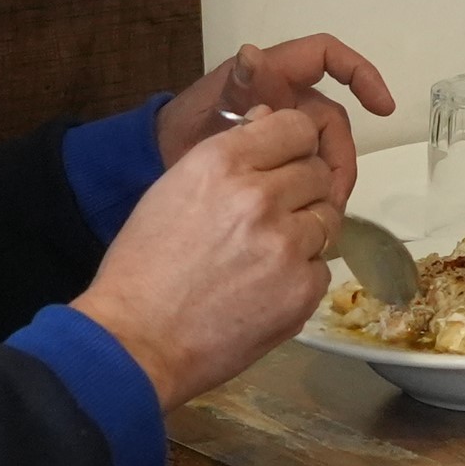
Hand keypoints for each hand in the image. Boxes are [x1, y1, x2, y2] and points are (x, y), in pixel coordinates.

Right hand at [78, 108, 347, 406]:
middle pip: (318, 172)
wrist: (136, 342)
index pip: (297, 128)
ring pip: (328, 218)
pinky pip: (322, 266)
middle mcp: (260, 195)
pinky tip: (266, 287)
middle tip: (274, 214)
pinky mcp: (303, 289)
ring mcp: (286, 244)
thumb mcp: (173, 189)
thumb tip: (267, 122)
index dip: (295, 143)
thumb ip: (228, 155)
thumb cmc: (143, 267)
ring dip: (305, 230)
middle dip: (302, 188)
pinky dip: (302, 274)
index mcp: (222, 162)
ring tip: (268, 253)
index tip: (287, 159)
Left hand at [154, 33, 395, 196]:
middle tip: (336, 195)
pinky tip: (312, 217)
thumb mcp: (209, 113)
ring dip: (331, 179)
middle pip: (331, 119)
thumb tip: (251, 55)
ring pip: (324, 150)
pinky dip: (316, 191)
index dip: (360, 74)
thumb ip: (235, 90)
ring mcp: (282, 130)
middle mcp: (283, 98)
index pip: (326, 57)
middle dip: (340, 154)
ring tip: (324, 214)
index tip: (382, 108)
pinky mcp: (279, 160)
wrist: (157, 172)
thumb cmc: (180, 134)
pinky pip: (310, 170)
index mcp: (270, 75)